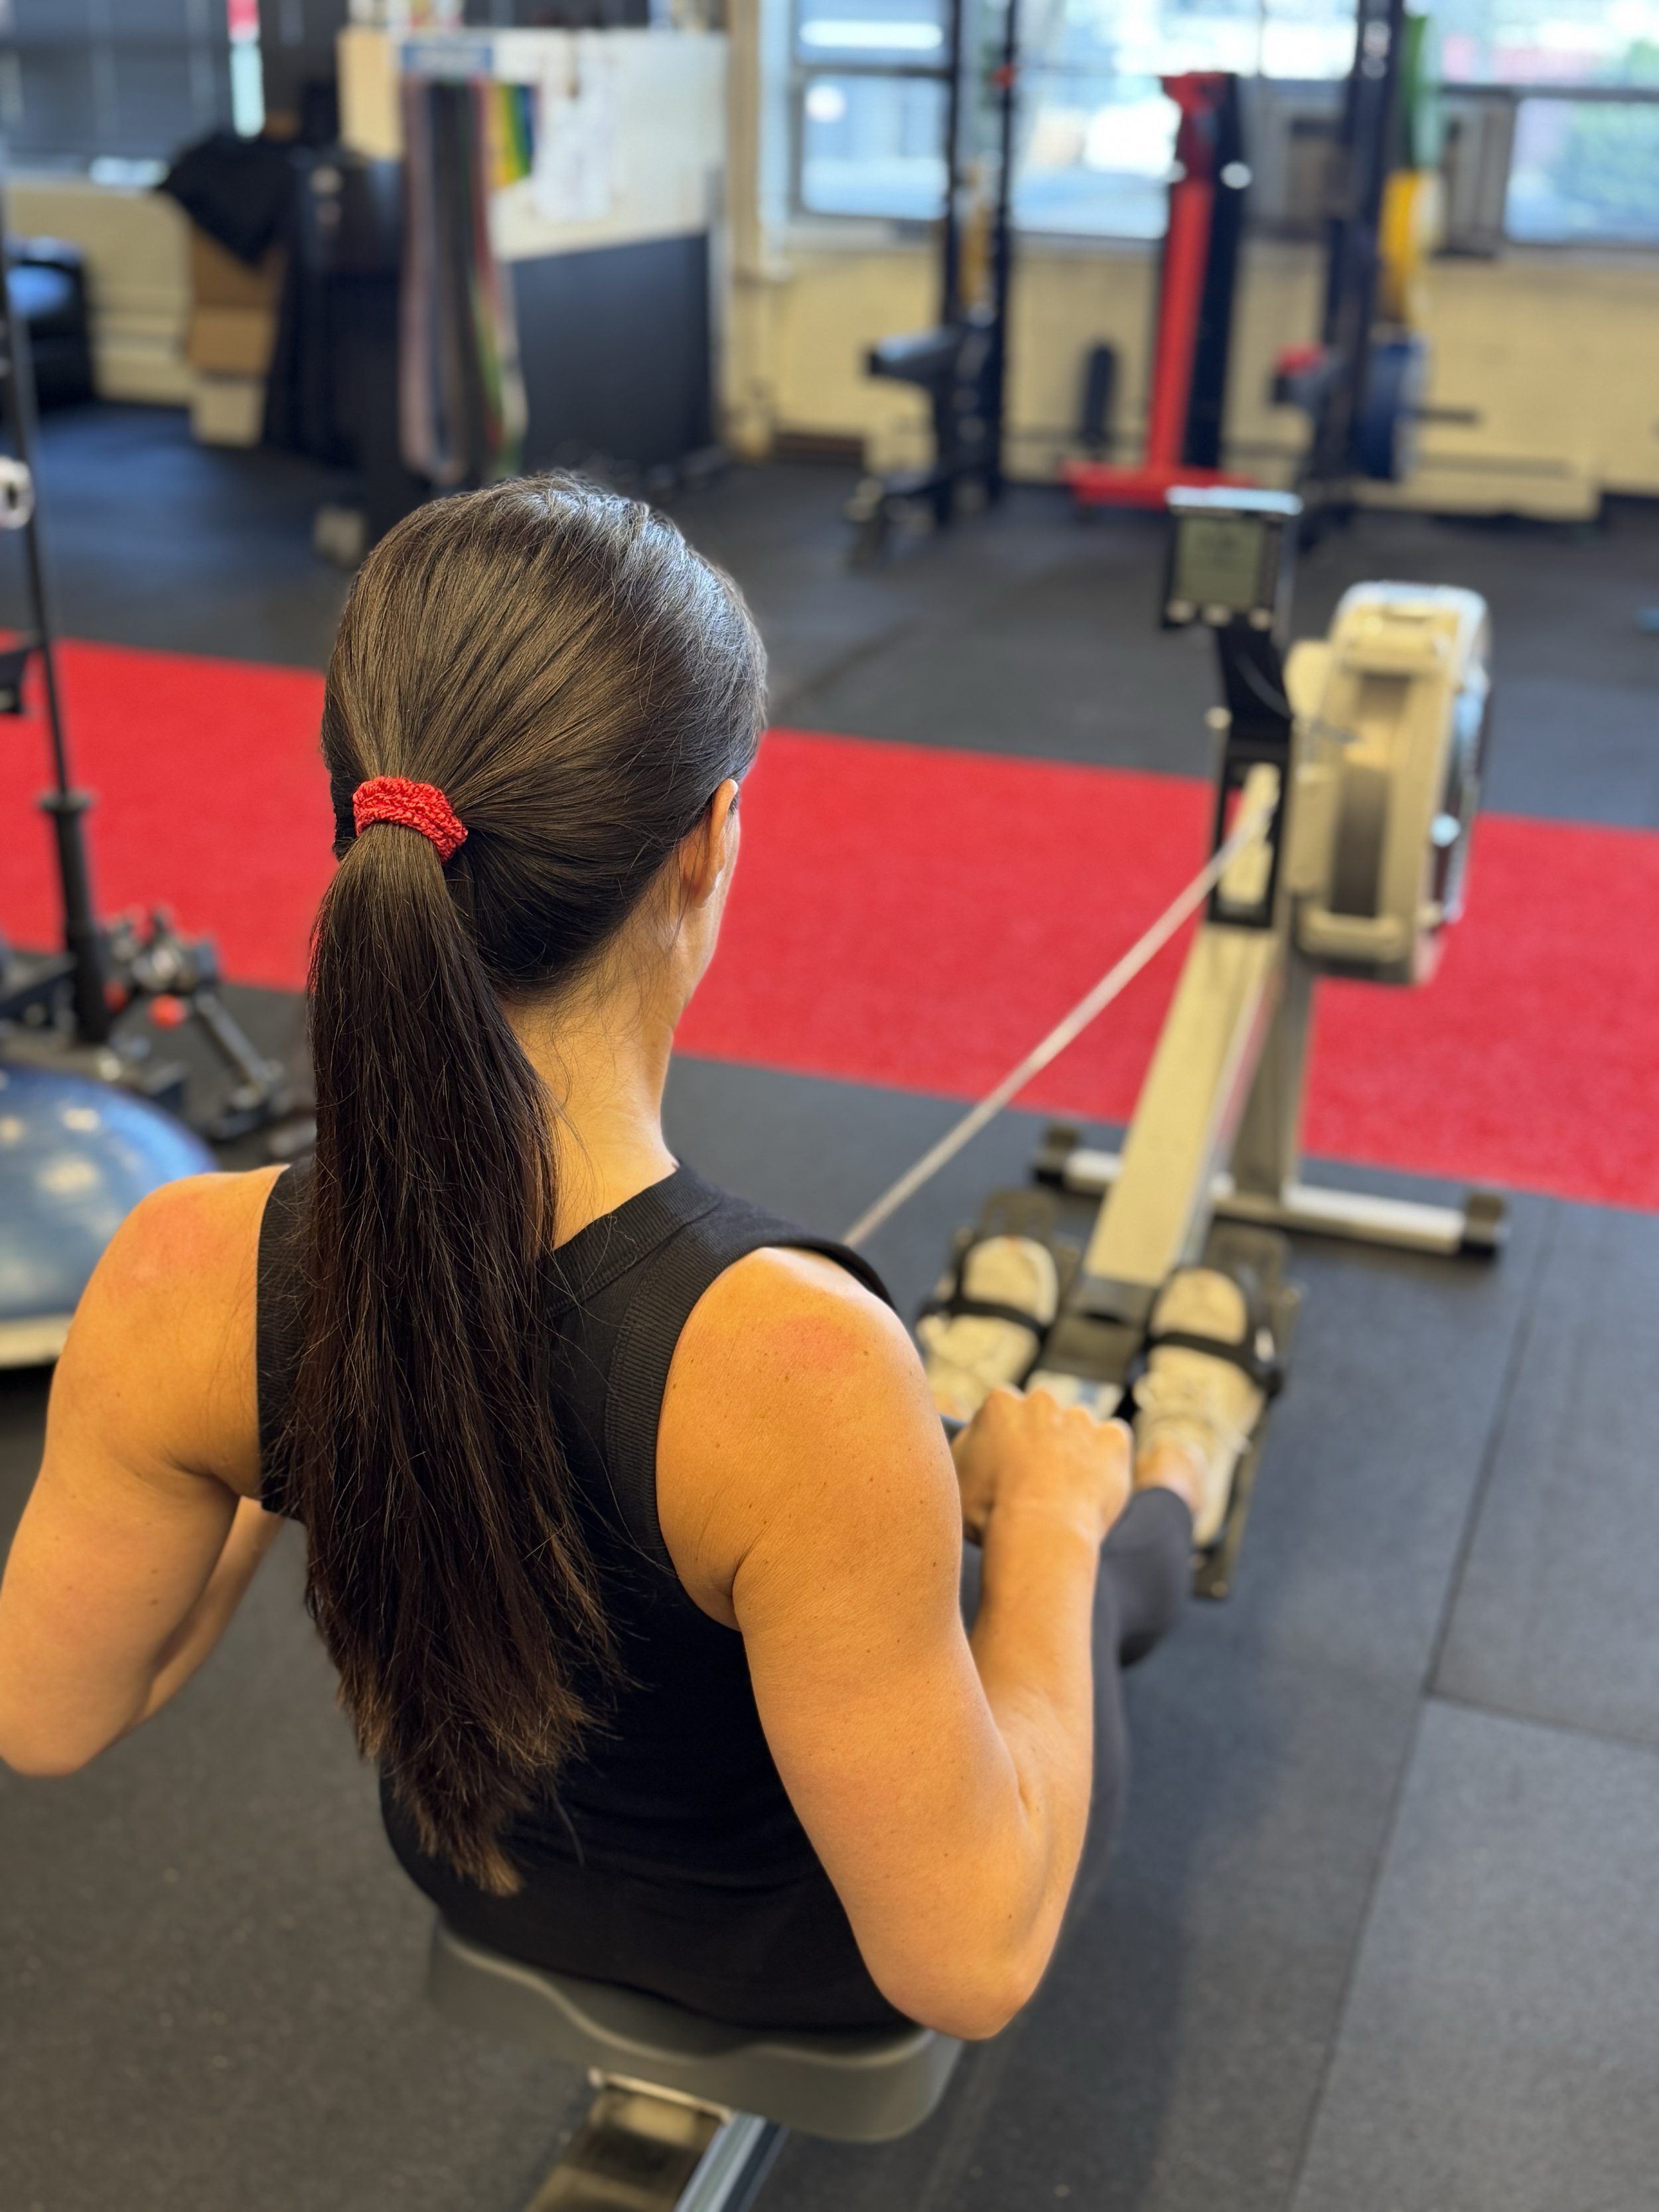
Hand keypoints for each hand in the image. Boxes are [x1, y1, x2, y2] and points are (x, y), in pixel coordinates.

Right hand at [951, 1387, 1131, 1548]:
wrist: (1040, 1532)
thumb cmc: (991, 1511)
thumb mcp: (955, 1476)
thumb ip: (966, 1445)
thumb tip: (975, 1435)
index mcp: (1000, 1403)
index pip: (1002, 1414)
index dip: (1005, 1443)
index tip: (1006, 1468)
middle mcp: (1042, 1401)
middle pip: (1042, 1416)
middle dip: (1041, 1440)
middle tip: (1036, 1482)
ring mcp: (1081, 1418)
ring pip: (1078, 1430)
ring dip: (1074, 1452)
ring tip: (1064, 1495)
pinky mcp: (1113, 1439)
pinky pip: (1113, 1444)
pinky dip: (1107, 1462)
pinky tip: (1092, 1489)